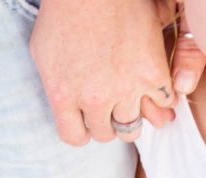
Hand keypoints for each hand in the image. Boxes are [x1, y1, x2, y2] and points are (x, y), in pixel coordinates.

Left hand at [30, 0, 205, 144]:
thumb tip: (68, 111)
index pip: (75, 137)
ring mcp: (125, 88)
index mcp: (62, 94)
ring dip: (132, 115)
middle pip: (106, 134)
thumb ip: (56, 88)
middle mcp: (94, 98)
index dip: (82, 129)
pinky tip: (153, 88)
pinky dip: (160, 100)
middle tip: (110, 107)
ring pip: (133, 127)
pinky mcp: (152, 75)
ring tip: (131, 101)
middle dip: (106, 122)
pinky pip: (163, 104)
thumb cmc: (65, 12)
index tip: (87, 119)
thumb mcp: (42, 53)